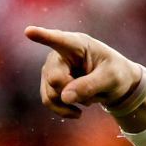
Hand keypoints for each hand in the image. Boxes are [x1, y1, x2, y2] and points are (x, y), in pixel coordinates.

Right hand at [24, 26, 141, 118]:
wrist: (114, 84)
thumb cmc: (116, 74)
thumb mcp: (111, 79)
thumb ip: (89, 86)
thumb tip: (64, 97)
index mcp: (78, 44)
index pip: (58, 39)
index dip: (43, 36)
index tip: (29, 32)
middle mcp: (59, 54)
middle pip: (55, 79)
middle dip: (74, 92)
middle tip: (94, 92)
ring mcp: (51, 68)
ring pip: (51, 93)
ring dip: (72, 102)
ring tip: (90, 97)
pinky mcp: (49, 83)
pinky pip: (48, 101)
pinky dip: (63, 110)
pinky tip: (77, 113)